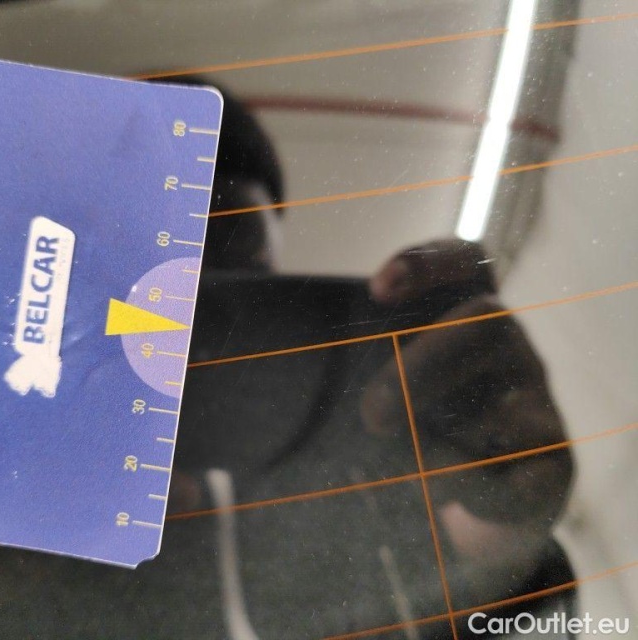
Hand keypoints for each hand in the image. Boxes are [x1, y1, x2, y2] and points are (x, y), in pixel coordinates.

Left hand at [361, 240, 571, 564]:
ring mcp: (536, 403)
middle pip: (486, 322)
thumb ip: (341, 361)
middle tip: (372, 414)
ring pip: (505, 398)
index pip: (467, 260)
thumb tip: (269, 347)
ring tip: (393, 463)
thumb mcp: (377, 384)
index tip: (376, 288)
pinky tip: (434, 493)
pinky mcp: (551, 466)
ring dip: (439, 434)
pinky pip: (523, 471)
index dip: (427, 263)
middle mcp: (509, 349)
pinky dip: (472, 484)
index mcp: (466, 315)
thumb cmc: (408, 427)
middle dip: (421, 365)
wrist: (465, 504)